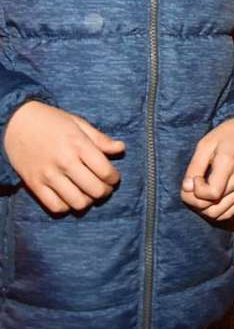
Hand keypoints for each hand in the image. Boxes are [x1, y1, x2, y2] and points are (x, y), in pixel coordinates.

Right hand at [3, 101, 123, 214]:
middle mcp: (64, 161)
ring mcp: (48, 175)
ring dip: (88, 201)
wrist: (16, 122)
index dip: (114, 178)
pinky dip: (67, 207)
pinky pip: (56, 207)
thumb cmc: (51, 121)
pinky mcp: (34, 185)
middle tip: (105, 188)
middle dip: (105, 191)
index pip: (105, 171)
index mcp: (78, 144)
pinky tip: (71, 197)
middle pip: (94, 189)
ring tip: (89, 194)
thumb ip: (100, 139)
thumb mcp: (78, 123)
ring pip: (77, 202)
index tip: (114, 178)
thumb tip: (121, 149)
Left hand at [181, 117, 233, 220]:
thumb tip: (186, 188)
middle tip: (191, 187)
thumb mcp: (206, 144)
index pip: (211, 193)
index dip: (195, 190)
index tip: (194, 177)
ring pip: (219, 214)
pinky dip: (215, 211)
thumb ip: (194, 167)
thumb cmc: (226, 135)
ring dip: (203, 209)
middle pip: (212, 208)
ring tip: (199, 193)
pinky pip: (229, 213)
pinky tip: (209, 199)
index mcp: (229, 164)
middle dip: (195, 202)